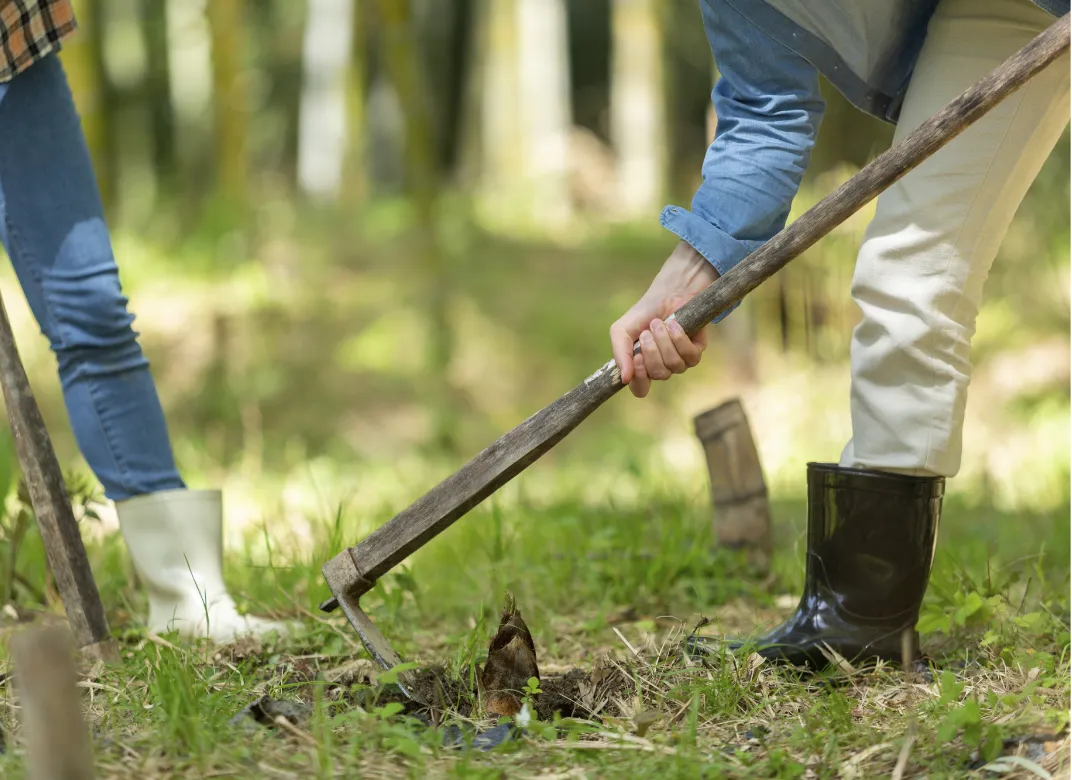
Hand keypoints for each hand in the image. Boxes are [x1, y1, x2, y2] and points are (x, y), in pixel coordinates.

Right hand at [610, 240, 719, 397]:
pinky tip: (673, 325)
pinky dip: (679, 339)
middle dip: (651, 351)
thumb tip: (624, 379)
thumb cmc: (643, 314)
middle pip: (657, 375)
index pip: (640, 389)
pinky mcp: (696, 352)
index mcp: (642, 367)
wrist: (666, 294)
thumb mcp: (621, 330)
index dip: (639, 379)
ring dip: (664, 342)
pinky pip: (690, 356)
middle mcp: (661, 368)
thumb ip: (619, 353)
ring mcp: (679, 362)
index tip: (637, 358)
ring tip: (658, 324)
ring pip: (674, 366)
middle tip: (647, 332)